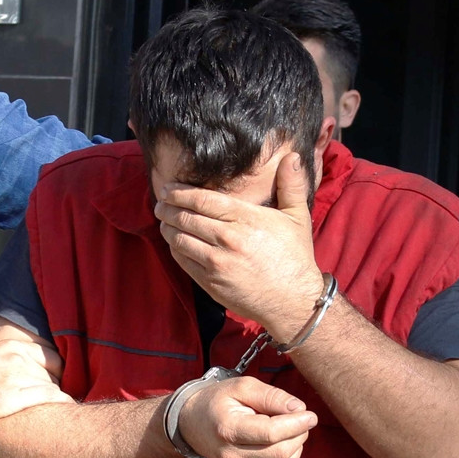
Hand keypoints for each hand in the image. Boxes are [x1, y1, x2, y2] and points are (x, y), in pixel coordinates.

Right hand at [0, 338, 70, 428]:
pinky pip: (49, 398)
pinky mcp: (11, 398)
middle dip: (55, 389)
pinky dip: (60, 406)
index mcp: (8, 346)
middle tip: (53, 406)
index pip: (50, 356)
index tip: (53, 386)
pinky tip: (63, 415)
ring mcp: (15, 376)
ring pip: (52, 388)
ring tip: (56, 417)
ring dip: (55, 403)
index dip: (54, 373)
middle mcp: (16, 357)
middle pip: (53, 374)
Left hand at [155, 152, 324, 341]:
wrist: (293, 301)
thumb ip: (291, 185)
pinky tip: (174, 241)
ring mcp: (217, 262)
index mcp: (247, 219)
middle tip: (160, 203)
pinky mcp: (210, 282)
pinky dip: (175, 248)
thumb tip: (292, 156)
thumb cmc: (295, 257)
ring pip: (179, 239)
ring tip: (163, 220)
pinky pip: (183, 260)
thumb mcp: (298, 218)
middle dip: (167, 208)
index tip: (168, 188)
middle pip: (186, 217)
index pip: (203, 199)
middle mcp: (229, 239)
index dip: (180, 192)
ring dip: (167, 227)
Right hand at [177, 375, 316, 457]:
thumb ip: (271, 395)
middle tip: (301, 421)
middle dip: (299, 436)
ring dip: (296, 451)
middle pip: (280, 453)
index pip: (271, 433)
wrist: (192, 424)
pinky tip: (286, 449)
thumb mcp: (242, 387)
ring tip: (292, 434)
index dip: (296, 424)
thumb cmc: (219, 401)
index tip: (310, 415)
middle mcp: (230, 456)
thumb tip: (299, 409)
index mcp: (228, 429)